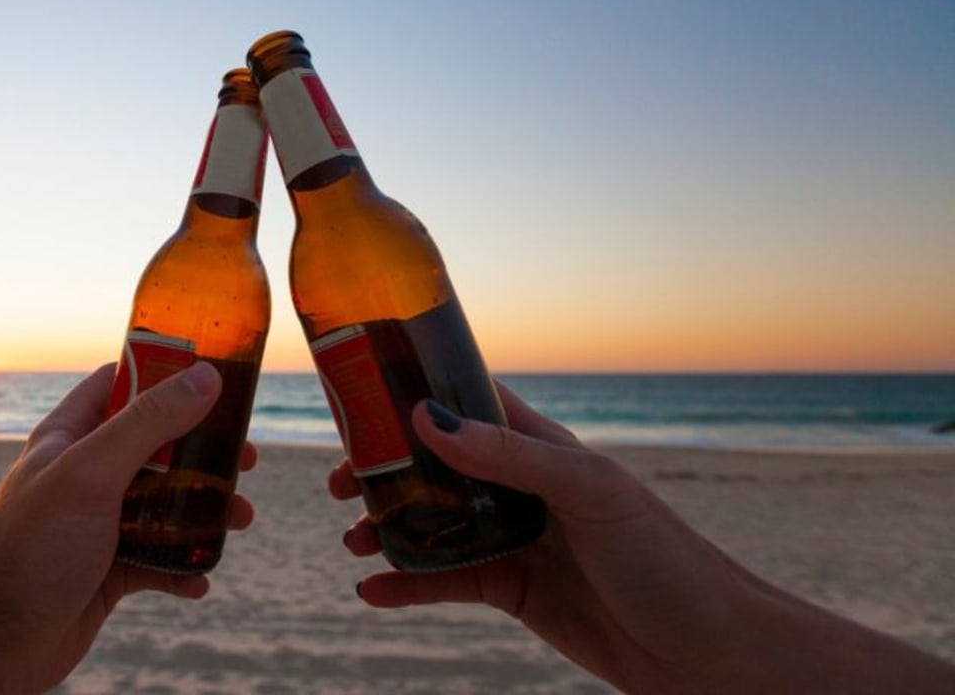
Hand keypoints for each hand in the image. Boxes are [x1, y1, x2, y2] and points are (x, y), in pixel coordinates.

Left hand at [0, 362, 256, 694]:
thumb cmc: (27, 549)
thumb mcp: (91, 473)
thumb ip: (148, 424)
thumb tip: (204, 377)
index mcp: (70, 436)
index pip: (120, 384)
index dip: (165, 373)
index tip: (216, 374)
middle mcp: (84, 475)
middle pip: (157, 448)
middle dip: (203, 452)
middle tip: (244, 458)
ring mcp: (97, 525)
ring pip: (165, 507)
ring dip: (205, 513)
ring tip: (239, 520)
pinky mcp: (106, 573)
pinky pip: (158, 563)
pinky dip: (183, 569)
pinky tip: (197, 578)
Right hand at [330, 383, 954, 692]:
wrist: (709, 653)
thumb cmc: (666, 559)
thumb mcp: (590, 494)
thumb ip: (509, 456)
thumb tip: (427, 420)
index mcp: (544, 448)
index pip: (470, 402)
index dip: (414, 394)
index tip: (359, 395)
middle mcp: (524, 487)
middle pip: (436, 467)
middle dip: (385, 470)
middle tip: (338, 483)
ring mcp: (516, 540)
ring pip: (433, 525)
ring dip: (388, 529)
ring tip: (355, 541)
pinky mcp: (513, 593)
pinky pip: (445, 583)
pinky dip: (405, 587)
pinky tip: (372, 593)